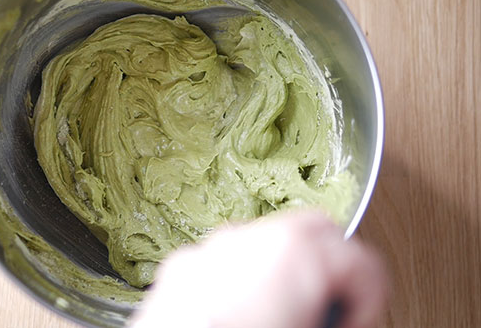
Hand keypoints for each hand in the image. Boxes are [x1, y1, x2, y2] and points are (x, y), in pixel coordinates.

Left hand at [132, 212, 386, 327]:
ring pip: (262, 242)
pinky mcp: (179, 269)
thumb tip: (332, 313)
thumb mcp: (308, 327)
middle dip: (330, 265)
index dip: (371, 295)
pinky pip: (220, 260)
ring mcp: (208, 250)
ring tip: (276, 313)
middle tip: (326, 306)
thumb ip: (331, 310)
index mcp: (294, 255)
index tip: (355, 319)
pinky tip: (234, 314)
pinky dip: (237, 277)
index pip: (361, 260)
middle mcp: (249, 240)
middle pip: (312, 231)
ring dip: (280, 270)